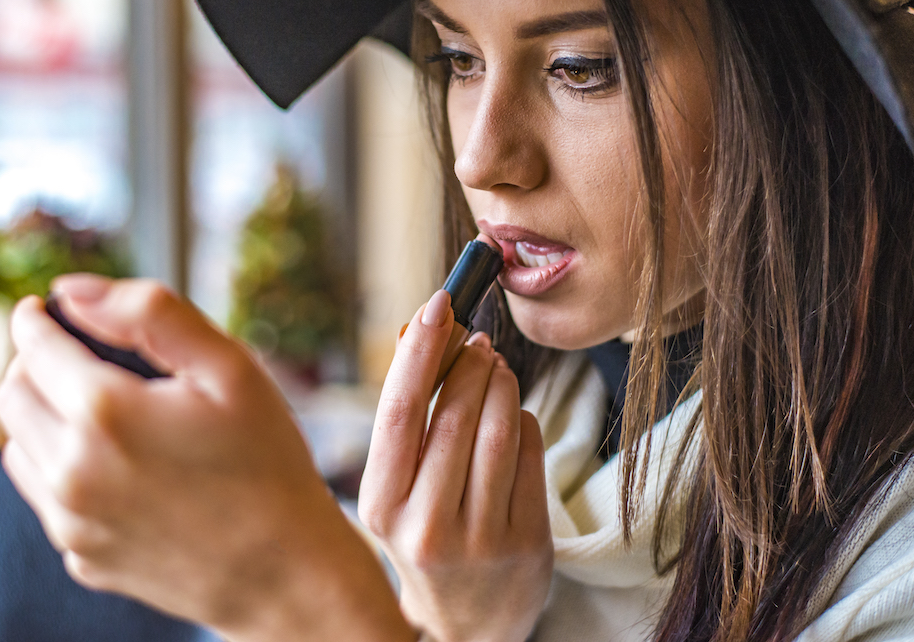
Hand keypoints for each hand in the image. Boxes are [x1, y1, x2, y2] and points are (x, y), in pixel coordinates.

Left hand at [0, 275, 414, 641]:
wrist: (286, 572)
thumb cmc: (266, 461)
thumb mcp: (228, 367)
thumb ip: (149, 314)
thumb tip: (71, 291)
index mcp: (105, 411)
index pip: (33, 346)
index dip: (35, 319)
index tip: (42, 309)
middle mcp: (71, 470)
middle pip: (11, 394)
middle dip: (34, 364)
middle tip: (74, 355)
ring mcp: (71, 522)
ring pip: (17, 447)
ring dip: (42, 418)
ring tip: (97, 411)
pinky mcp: (80, 555)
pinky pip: (46, 498)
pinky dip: (63, 469)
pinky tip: (118, 466)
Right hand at [358, 290, 552, 641]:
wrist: (468, 622)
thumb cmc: (426, 531)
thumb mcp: (399, 485)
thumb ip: (407, 414)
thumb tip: (420, 329)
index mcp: (382, 507)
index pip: (400, 413)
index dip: (420, 352)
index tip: (438, 303)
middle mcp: (427, 527)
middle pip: (456, 416)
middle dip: (471, 363)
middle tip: (478, 339)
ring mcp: (481, 539)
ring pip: (500, 430)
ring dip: (502, 383)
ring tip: (496, 369)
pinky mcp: (527, 543)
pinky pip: (531, 454)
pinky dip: (523, 420)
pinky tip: (513, 417)